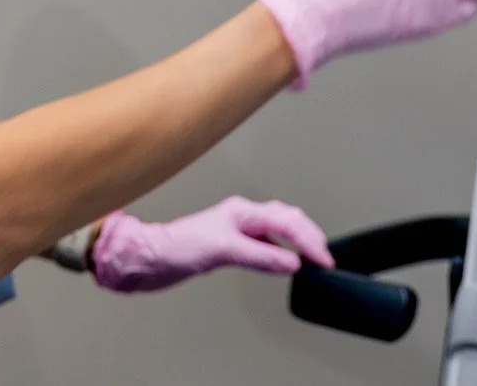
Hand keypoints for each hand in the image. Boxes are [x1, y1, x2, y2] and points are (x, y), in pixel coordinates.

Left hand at [90, 196, 333, 293]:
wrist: (150, 257)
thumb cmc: (176, 247)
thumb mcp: (221, 250)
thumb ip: (258, 256)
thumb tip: (291, 263)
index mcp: (242, 212)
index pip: (286, 222)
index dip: (308, 240)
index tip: (323, 260)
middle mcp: (242, 217)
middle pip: (288, 219)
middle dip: (310, 236)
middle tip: (326, 258)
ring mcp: (238, 230)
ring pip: (279, 229)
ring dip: (299, 241)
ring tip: (315, 257)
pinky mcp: (232, 245)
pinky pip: (268, 244)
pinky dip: (284, 252)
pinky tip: (287, 262)